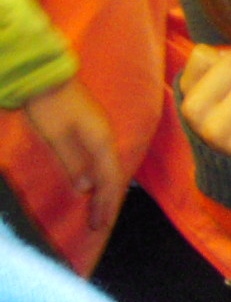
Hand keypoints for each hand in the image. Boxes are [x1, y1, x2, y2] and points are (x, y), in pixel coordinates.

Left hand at [21, 74, 122, 228]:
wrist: (46, 75)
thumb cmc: (49, 105)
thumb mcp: (56, 136)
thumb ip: (72, 162)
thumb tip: (86, 188)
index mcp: (101, 141)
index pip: (109, 180)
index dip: (106, 204)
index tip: (100, 226)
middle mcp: (106, 138)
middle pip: (112, 176)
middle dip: (108, 202)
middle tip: (100, 226)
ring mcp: (100, 133)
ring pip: (108, 169)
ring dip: (105, 191)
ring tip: (100, 211)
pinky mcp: (91, 129)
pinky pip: (101, 160)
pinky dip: (100, 178)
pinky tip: (94, 185)